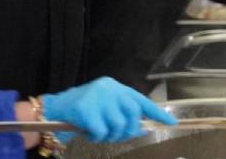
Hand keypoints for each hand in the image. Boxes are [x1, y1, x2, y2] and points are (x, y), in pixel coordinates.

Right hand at [41, 77, 176, 143]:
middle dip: (128, 130)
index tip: (171, 123)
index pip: (141, 100)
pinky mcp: (86, 109)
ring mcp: (98, 98)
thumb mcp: (105, 107)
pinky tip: (88, 134)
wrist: (54, 109)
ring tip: (99, 134)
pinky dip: (96, 138)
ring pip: (117, 125)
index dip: (156, 113)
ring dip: (109, 136)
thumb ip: (123, 114)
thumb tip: (142, 129)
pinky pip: (101, 132)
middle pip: (132, 114)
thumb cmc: (83, 111)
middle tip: (117, 136)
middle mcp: (109, 89)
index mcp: (116, 88)